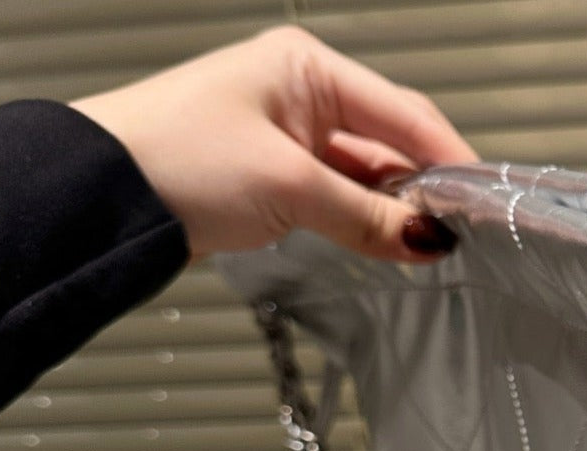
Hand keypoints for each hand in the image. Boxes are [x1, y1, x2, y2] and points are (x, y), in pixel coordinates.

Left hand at [70, 25, 475, 262]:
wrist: (105, 197)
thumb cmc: (177, 161)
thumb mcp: (289, 187)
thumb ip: (367, 217)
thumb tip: (428, 240)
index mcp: (308, 68)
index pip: (404, 111)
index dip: (448, 158)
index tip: (481, 203)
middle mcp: (305, 96)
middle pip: (392, 143)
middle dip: (425, 188)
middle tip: (460, 233)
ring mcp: (293, 137)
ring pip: (369, 176)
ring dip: (396, 211)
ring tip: (427, 246)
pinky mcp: (280, 177)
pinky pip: (343, 199)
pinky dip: (367, 223)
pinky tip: (391, 245)